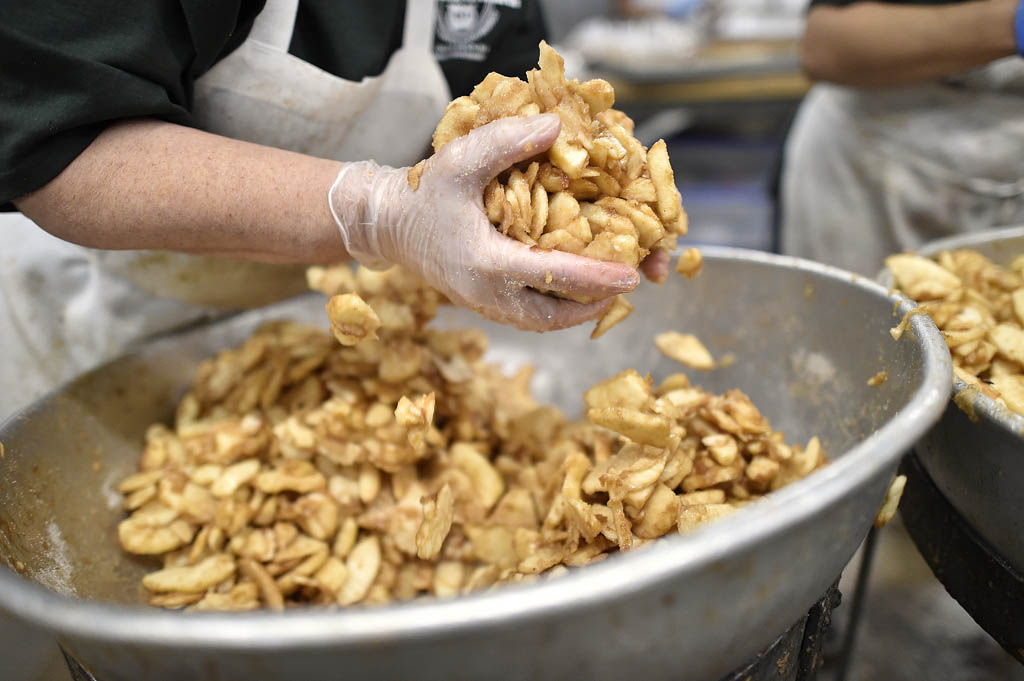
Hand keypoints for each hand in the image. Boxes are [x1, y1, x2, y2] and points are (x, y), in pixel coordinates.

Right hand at [328, 114, 640, 330]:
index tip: (633, 275)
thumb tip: (558, 128)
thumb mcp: (459, 160)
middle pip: (554, 314)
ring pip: (543, 320)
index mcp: (486, 263)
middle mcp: (488, 293)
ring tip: (610, 289)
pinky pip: (529, 314)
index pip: (553, 277)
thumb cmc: (422, 193)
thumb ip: (506, 142)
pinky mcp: (483, 302)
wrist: (387, 224)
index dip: (597, 277)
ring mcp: (484, 304)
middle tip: (631, 282)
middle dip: (596, 302)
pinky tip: (576, 289)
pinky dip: (558, 307)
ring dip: (578, 310)